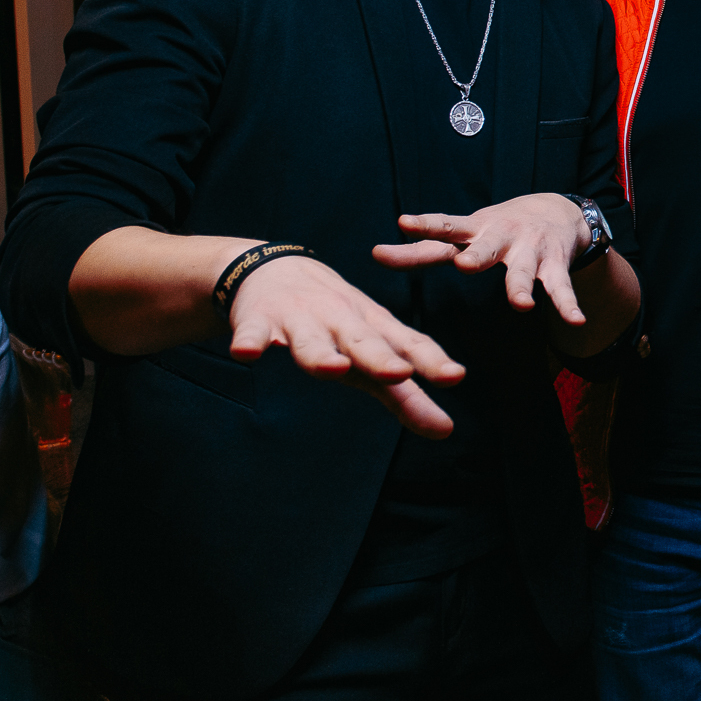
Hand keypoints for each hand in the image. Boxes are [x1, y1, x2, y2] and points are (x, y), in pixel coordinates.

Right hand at [227, 255, 464, 437]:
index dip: (431, 361)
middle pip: (364, 342)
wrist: (277, 269)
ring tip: (331, 367)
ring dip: (321, 353)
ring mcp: (301, 320)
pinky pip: (253, 333)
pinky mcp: (259, 321)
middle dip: (381, 358)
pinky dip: (249, 341)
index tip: (455, 376)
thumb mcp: (375, 352)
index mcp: (375, 329)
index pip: (408, 344)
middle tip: (399, 373)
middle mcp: (342, 321)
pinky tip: (246, 353)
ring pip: (311, 341)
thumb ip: (408, 397)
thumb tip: (446, 431)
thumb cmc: (339, 323)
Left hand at [372, 193, 593, 324]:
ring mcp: (529, 250)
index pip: (444, 227)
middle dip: (477, 257)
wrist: (557, 211)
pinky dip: (568, 305)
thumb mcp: (462, 233)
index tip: (404, 223)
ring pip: (523, 271)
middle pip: (485, 249)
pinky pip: (560, 288)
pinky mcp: (554, 264)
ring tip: (520, 304)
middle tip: (465, 264)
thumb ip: (420, 250)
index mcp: (474, 230)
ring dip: (521, 287)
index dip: (424, 226)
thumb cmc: (496, 229)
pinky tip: (576, 321)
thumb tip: (374, 254)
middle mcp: (500, 237)